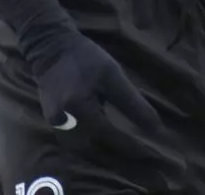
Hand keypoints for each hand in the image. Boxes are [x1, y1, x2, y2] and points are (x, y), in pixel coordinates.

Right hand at [30, 31, 163, 160]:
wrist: (50, 47)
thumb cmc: (85, 58)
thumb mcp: (112, 75)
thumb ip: (131, 102)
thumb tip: (153, 126)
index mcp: (79, 108)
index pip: (109, 136)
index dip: (129, 146)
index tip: (149, 153)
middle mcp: (63, 122)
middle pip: (95, 149)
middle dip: (118, 155)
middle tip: (140, 157)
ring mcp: (55, 125)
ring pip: (84, 149)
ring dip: (105, 153)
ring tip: (127, 153)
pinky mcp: (52, 123)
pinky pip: (74, 142)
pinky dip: (92, 145)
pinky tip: (106, 144)